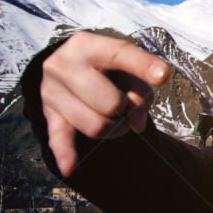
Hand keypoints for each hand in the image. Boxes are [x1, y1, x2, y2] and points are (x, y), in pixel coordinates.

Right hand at [40, 31, 169, 176]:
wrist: (70, 67)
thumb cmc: (108, 68)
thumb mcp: (127, 69)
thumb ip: (140, 90)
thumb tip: (136, 124)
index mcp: (87, 45)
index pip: (119, 55)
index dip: (143, 66)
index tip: (163, 75)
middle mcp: (63, 65)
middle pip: (110, 102)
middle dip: (127, 110)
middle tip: (126, 105)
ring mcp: (52, 92)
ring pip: (95, 126)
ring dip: (114, 130)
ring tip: (115, 118)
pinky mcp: (48, 115)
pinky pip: (59, 139)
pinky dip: (66, 155)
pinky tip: (71, 167)